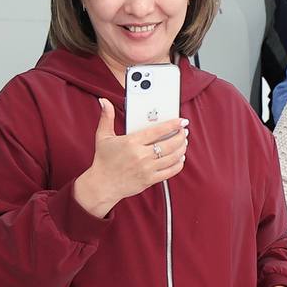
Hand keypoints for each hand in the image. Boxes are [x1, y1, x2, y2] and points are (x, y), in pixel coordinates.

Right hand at [75, 99, 187, 217]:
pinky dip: (178, 164)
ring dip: (182, 149)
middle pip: (169, 144)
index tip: (182, 121)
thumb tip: (104, 101)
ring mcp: (146, 168)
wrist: (102, 185)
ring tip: (183, 143)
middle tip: (184, 132)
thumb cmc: (103, 160)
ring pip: (172, 157)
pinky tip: (180, 159)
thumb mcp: (103, 136)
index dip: (173, 125)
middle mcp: (141, 155)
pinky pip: (170, 172)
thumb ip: (107, 117)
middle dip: (180, 136)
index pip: (158, 131)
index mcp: (131, 142)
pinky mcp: (149, 180)